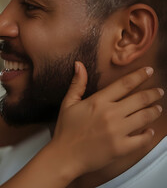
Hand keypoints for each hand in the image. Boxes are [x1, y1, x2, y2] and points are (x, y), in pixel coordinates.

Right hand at [52, 61, 162, 177]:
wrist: (64, 156)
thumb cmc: (65, 131)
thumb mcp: (68, 104)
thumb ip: (77, 84)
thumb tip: (79, 65)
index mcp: (98, 101)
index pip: (125, 84)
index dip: (140, 75)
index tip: (149, 71)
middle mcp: (110, 114)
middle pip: (140, 99)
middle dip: (153, 93)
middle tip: (158, 92)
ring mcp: (117, 131)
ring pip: (145, 117)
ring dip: (154, 111)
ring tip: (157, 108)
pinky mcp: (121, 147)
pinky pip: (142, 139)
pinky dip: (148, 134)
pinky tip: (148, 131)